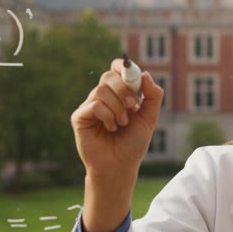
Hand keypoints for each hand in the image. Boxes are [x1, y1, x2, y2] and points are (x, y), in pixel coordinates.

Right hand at [71, 60, 164, 177]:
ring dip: (117, 107)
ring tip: (122, 123)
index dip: (122, 66)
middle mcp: (102, 97)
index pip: (115, 70)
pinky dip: (108, 115)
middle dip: (125, 91)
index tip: (131, 70)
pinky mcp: (79, 117)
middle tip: (134, 108)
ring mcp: (89, 106)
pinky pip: (95, 104)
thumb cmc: (133, 143)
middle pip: (109, 77)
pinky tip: (111, 128)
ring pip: (102, 90)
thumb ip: (153, 95)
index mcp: (118, 94)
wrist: (120, 165)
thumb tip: (145, 73)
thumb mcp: (150, 118)